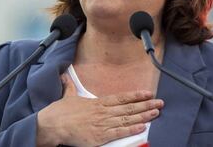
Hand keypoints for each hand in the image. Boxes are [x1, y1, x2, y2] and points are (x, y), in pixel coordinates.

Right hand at [36, 74, 163, 146]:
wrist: (53, 125)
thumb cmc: (60, 112)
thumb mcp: (67, 96)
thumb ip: (70, 86)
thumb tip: (65, 75)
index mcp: (98, 103)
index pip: (121, 98)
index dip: (136, 95)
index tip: (148, 93)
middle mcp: (103, 112)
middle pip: (129, 108)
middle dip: (145, 105)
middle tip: (160, 102)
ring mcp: (102, 124)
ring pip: (127, 119)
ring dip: (143, 116)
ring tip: (156, 112)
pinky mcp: (100, 136)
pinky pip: (119, 132)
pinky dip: (132, 130)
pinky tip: (143, 127)